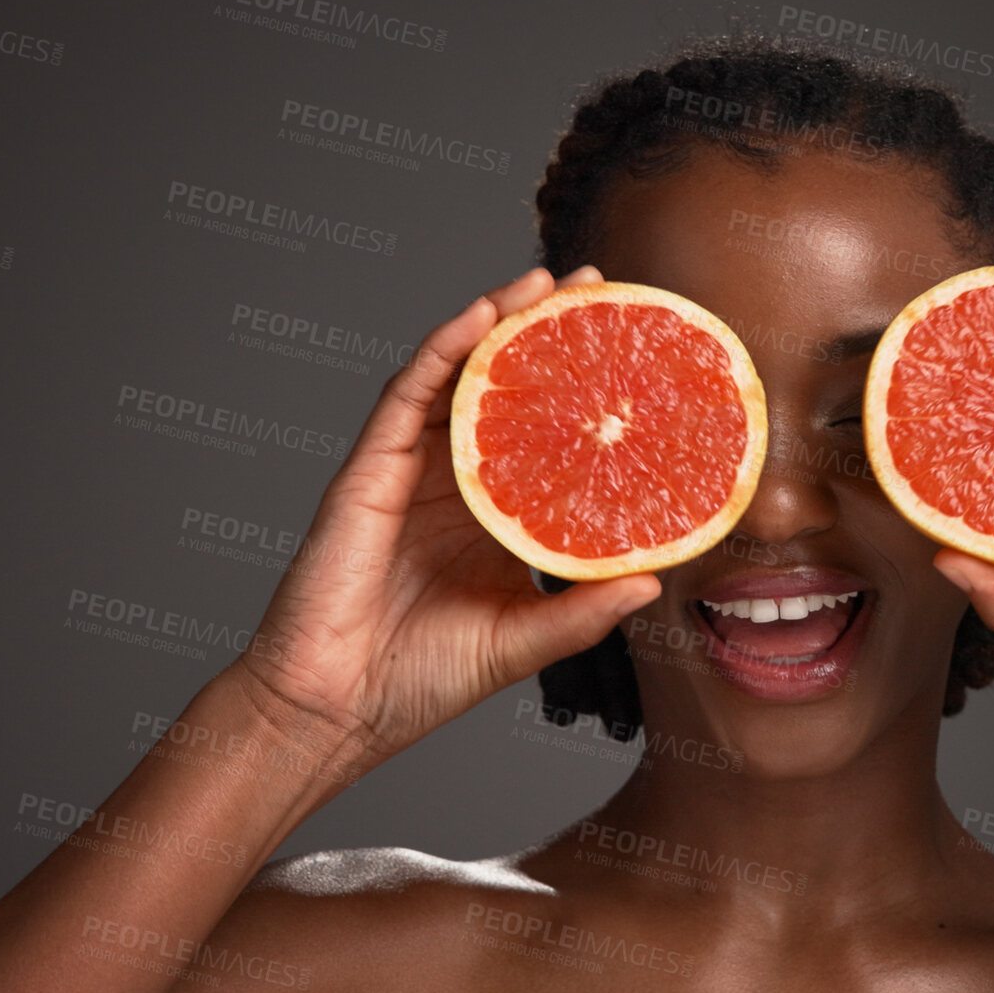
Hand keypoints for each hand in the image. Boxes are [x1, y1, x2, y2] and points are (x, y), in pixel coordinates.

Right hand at [228, 266, 660, 765]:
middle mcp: (453, 482)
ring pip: (456, 373)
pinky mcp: (370, 470)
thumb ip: (583, 612)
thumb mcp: (523, 641)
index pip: (543, 433)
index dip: (582, 390)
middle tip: (598, 287)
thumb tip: (656, 581)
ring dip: (498, 319)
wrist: (337, 711)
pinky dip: (441, 346)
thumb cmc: (420, 680)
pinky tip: (478, 315)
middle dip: (547, 331)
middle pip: (503, 386)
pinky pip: (407, 393)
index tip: (633, 353)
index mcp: (492, 516)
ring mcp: (410, 470)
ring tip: (547, 281)